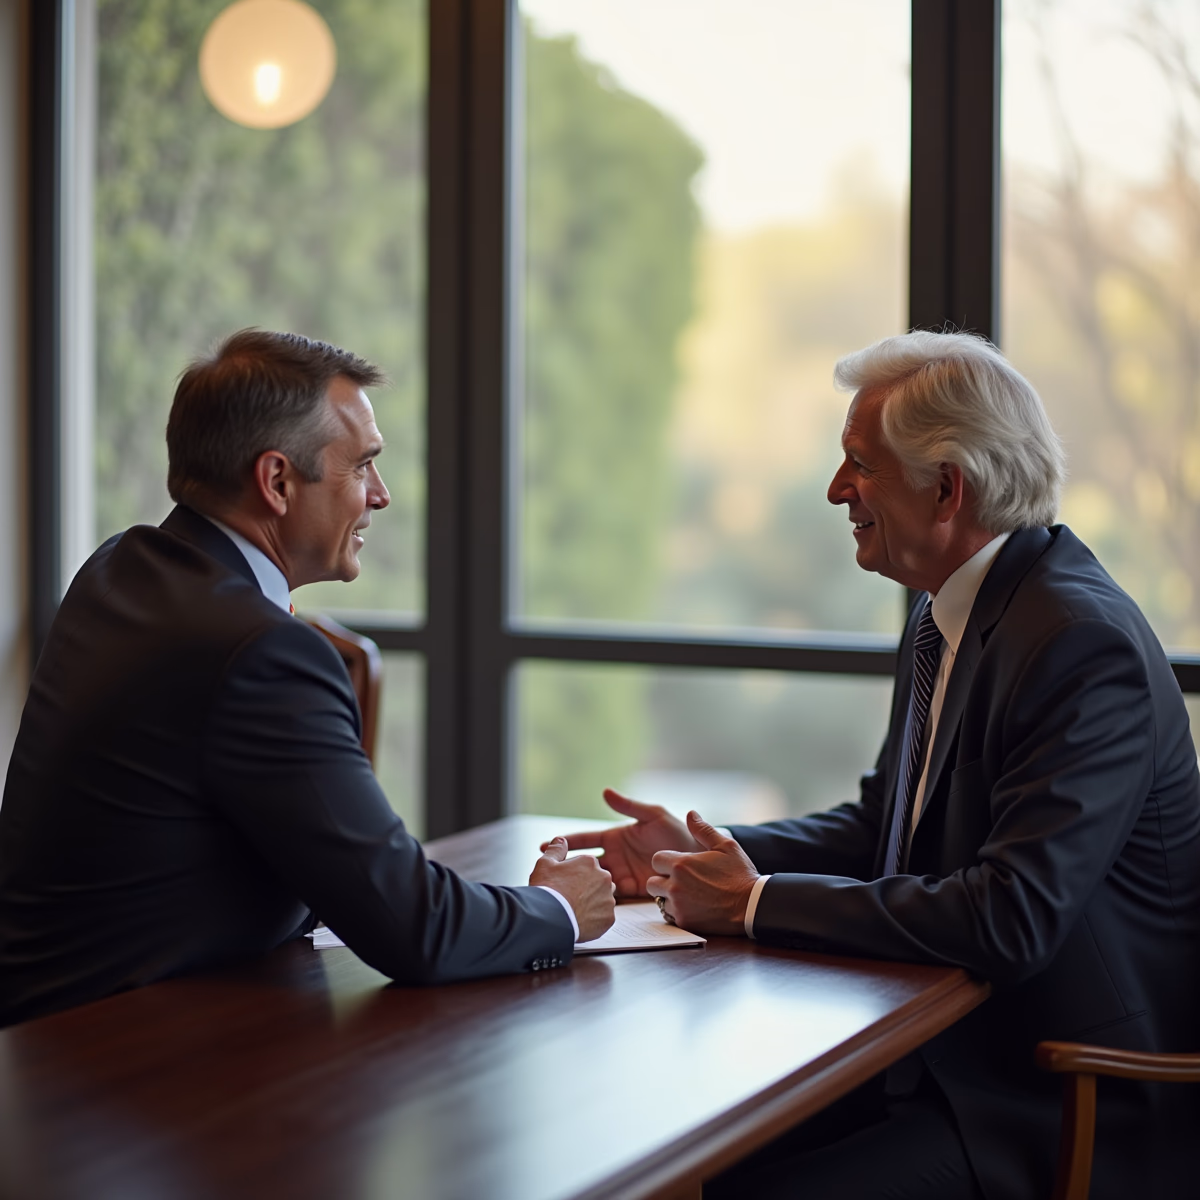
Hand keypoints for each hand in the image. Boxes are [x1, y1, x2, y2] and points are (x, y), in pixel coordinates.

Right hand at [529, 836, 615, 942]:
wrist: (549, 919)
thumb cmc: (548, 890)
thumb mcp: (546, 863)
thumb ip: (556, 849)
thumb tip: (561, 840)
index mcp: (590, 862)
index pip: (585, 866)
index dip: (573, 874)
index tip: (563, 883)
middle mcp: (604, 878)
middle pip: (596, 881)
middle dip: (585, 887)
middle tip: (568, 897)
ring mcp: (608, 898)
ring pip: (602, 899)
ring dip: (591, 903)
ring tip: (573, 910)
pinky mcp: (608, 918)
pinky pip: (603, 916)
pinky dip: (594, 919)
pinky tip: (579, 920)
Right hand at [541, 788, 700, 897]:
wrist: (697, 858)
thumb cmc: (676, 832)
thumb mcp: (653, 815)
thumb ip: (629, 806)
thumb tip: (605, 791)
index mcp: (615, 837)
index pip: (584, 840)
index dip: (565, 843)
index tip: (545, 845)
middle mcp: (615, 857)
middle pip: (584, 863)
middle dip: (566, 867)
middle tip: (546, 871)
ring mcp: (622, 875)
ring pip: (595, 880)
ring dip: (581, 884)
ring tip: (564, 888)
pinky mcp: (633, 891)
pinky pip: (612, 895)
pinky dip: (600, 897)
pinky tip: (589, 900)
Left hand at [646, 812, 759, 935]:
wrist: (752, 906)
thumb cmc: (739, 874)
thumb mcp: (725, 845)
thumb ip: (703, 829)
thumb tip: (690, 814)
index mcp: (682, 864)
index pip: (656, 860)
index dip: (666, 862)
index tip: (680, 865)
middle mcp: (675, 886)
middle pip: (652, 882)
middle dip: (663, 880)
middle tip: (682, 880)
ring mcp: (678, 906)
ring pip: (659, 900)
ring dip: (669, 897)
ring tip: (690, 894)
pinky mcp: (684, 922)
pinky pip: (670, 915)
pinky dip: (678, 911)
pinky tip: (694, 906)